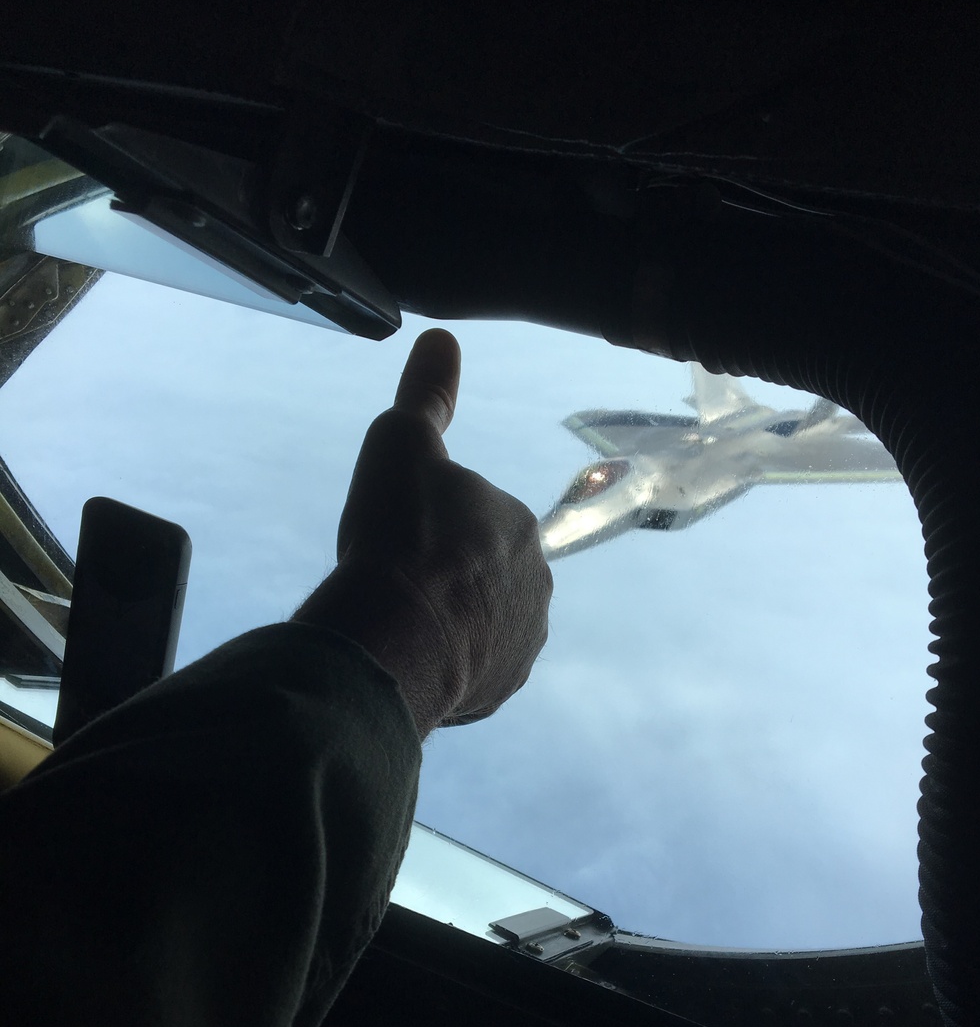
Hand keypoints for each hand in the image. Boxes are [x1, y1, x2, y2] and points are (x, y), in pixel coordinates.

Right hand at [293, 329, 552, 737]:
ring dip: (451, 624)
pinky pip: (476, 670)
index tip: (397, 539)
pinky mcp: (504, 688)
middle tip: (396, 584)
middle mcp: (537, 583)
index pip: (471, 518)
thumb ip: (426, 395)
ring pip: (482, 624)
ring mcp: (524, 640)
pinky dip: (451, 666)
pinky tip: (414, 661)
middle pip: (481, 574)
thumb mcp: (401, 444)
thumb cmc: (397, 538)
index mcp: (518, 525)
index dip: (428, 526)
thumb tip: (442, 338)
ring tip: (403, 627)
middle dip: (446, 578)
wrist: (395, 637)